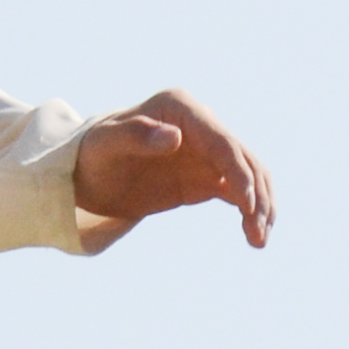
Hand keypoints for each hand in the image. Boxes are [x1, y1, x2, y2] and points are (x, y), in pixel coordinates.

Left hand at [74, 89, 274, 247]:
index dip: (238, 171)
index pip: (221, 140)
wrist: (88, 173)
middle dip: (257, 195)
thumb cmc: (93, 154)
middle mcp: (202, 124)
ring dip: (261, 206)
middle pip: (243, 159)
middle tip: (258, 232)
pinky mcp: (207, 176)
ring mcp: (208, 150)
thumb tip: (176, 137)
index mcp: (181, 108)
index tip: (246, 204)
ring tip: (259, 241)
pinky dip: (251, 213)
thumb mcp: (106, 146)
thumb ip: (135, 136)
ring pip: (249, 176)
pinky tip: (255, 237)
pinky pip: (238, 192)